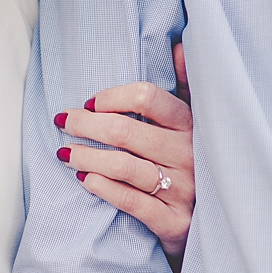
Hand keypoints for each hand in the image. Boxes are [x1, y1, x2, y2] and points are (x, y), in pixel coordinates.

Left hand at [57, 43, 194, 267]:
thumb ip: (187, 84)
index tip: (89, 103)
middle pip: (127, 131)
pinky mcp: (173, 221)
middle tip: (63, 122)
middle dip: (86, 125)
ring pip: (125, 166)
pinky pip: (131, 201)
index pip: (148, 98)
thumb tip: (178, 47)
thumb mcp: (196, 123)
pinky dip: (104, 188)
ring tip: (66, 154)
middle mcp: (188, 154)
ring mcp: (182, 189)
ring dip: (87, 157)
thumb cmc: (191, 165)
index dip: (112, 97)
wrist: (209, 225)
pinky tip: (84, 180)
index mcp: (191, 124)